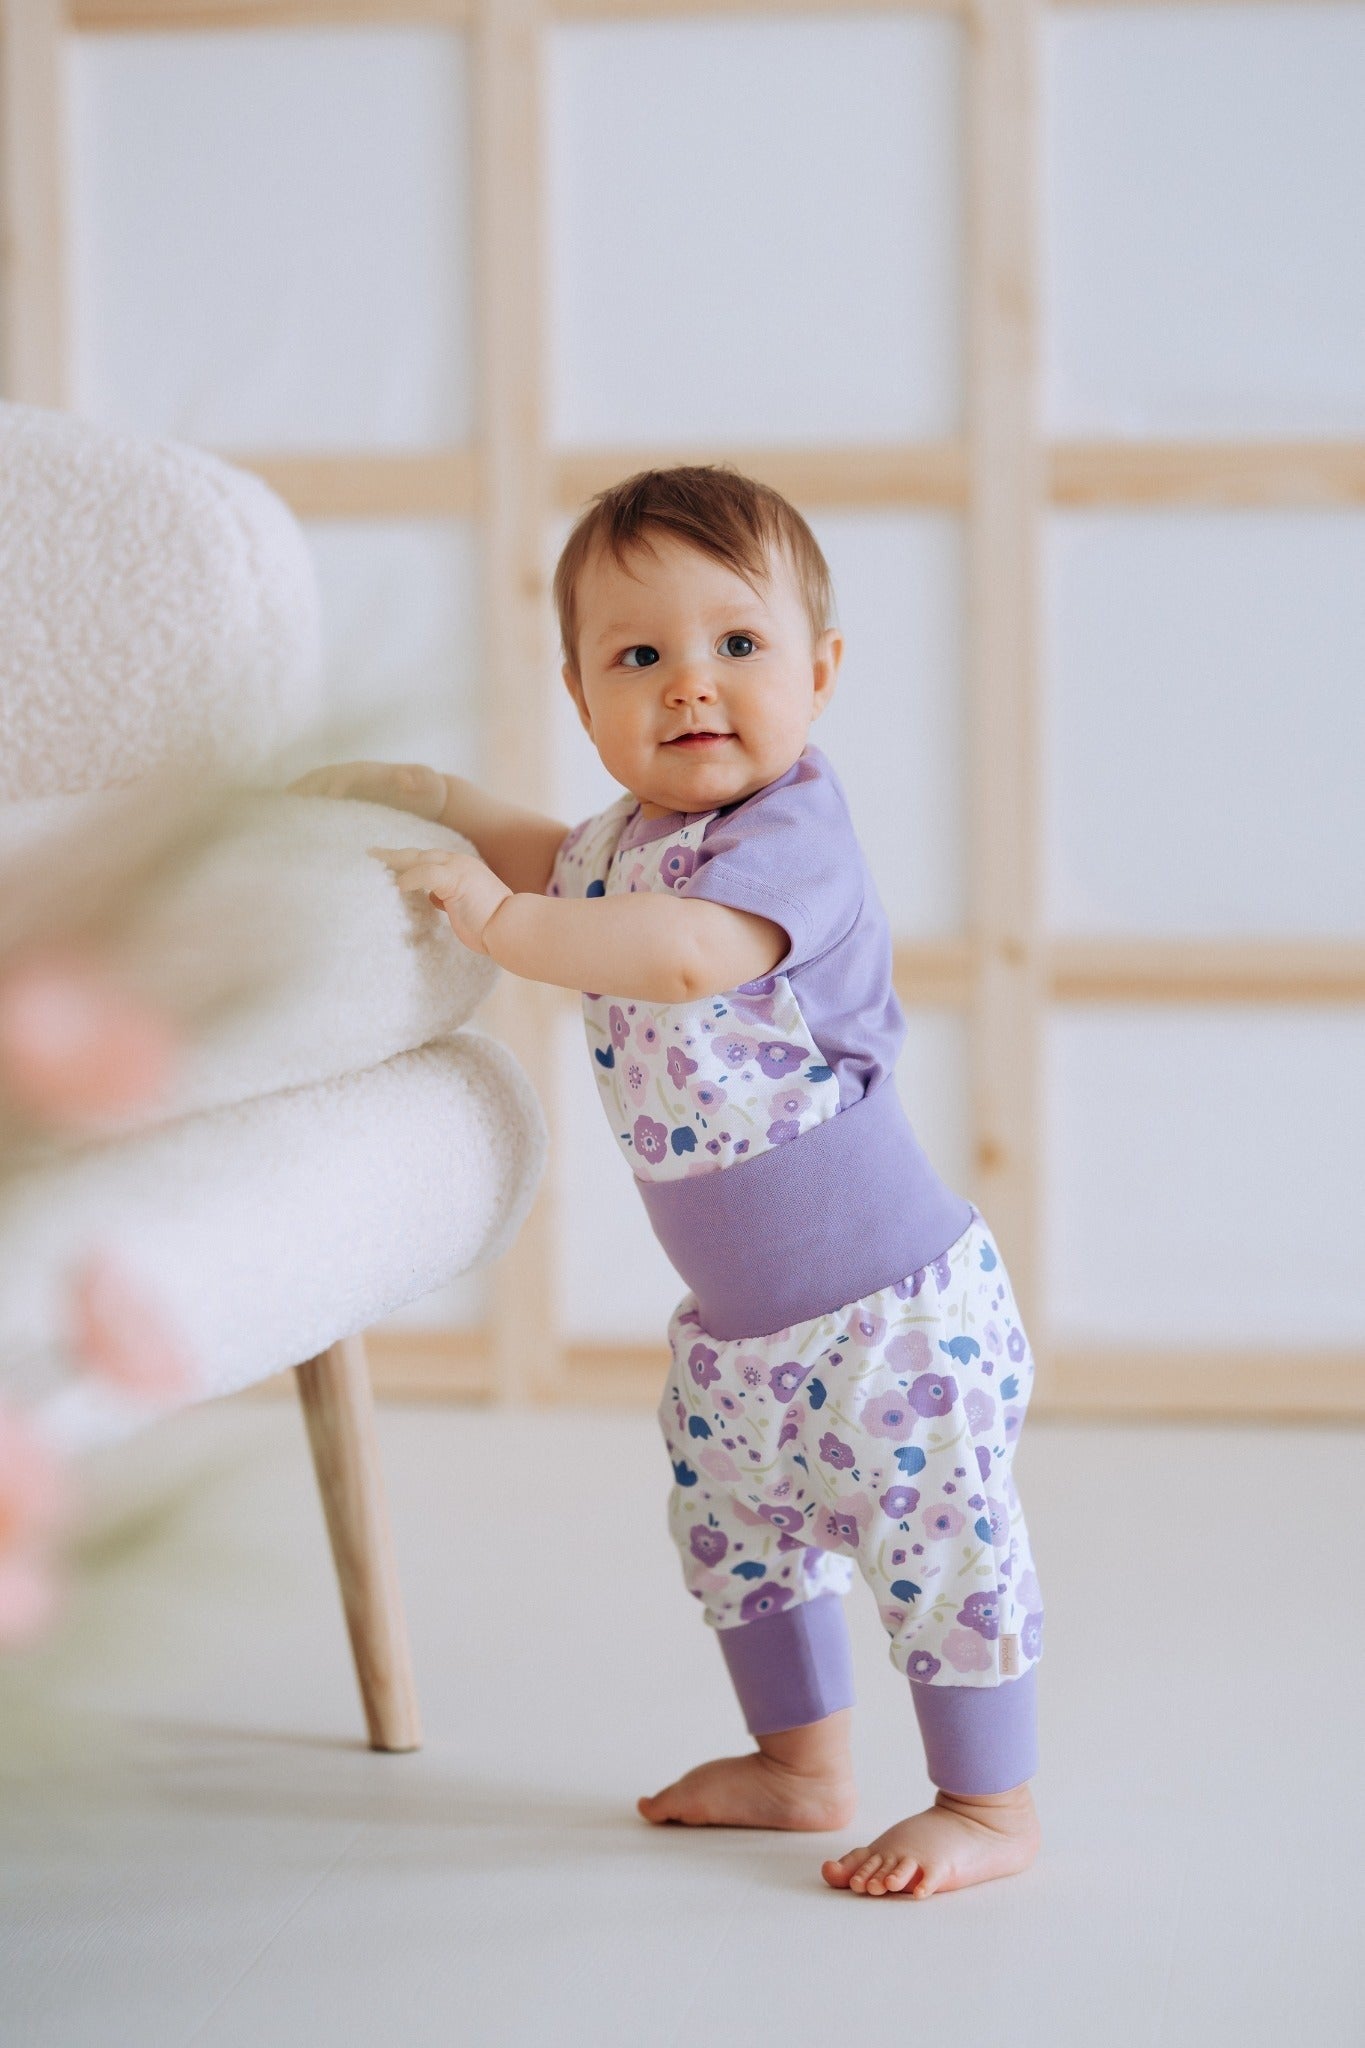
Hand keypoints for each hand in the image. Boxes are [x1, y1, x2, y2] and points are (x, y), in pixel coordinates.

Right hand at [287, 760, 446, 822]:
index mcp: (366, 773)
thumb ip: (419, 779)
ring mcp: (343, 790)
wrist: (427, 797)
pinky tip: (288, 833)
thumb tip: (403, 777)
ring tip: (274, 824)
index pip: (340, 777)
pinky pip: (317, 807)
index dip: (326, 788)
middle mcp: (349, 778)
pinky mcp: (341, 804)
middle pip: (316, 782)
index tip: (315, 804)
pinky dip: (301, 816)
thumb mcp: (428, 783)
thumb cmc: (428, 791)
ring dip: (293, 806)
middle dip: (298, 795)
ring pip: (312, 793)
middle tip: (278, 814)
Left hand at [370, 846, 511, 954]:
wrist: (513, 927)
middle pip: (418, 854)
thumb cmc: (493, 924)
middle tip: (371, 853)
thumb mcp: (466, 906)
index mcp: (461, 869)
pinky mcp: (456, 880)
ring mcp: (458, 869)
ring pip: (418, 858)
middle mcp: (458, 863)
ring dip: (394, 861)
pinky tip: (398, 886)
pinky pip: (426, 873)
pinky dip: (410, 878)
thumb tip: (433, 899)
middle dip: (393, 855)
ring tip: (373, 864)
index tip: (388, 863)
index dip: (407, 862)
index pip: (427, 860)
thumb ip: (449, 898)